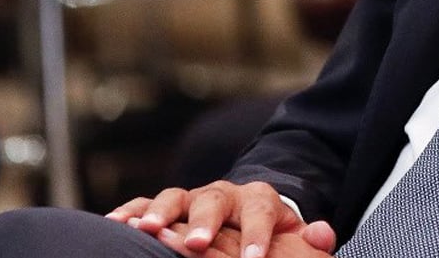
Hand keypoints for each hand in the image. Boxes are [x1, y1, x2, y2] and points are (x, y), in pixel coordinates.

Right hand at [106, 181, 336, 257]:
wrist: (246, 208)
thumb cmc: (269, 232)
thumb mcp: (293, 232)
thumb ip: (309, 236)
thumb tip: (323, 234)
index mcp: (258, 199)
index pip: (260, 214)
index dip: (256, 237)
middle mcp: (223, 193)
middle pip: (213, 201)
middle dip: (203, 223)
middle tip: (195, 244)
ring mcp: (192, 197)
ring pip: (175, 197)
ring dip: (160, 212)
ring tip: (146, 230)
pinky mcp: (168, 205)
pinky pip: (145, 203)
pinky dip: (130, 211)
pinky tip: (114, 223)